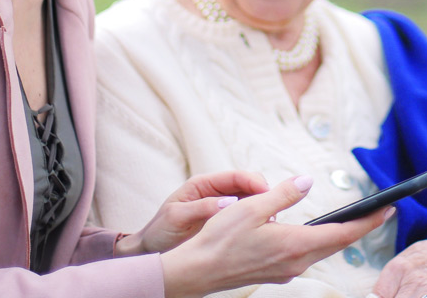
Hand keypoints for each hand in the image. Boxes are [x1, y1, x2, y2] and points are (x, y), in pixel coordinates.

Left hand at [115, 170, 268, 255]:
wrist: (152, 250)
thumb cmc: (160, 232)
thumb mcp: (177, 217)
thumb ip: (201, 208)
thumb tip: (228, 202)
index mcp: (202, 185)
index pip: (235, 177)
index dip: (254, 182)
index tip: (267, 193)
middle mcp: (215, 193)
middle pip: (248, 185)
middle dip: (263, 194)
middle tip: (274, 209)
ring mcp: (222, 207)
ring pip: (250, 201)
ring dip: (262, 208)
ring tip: (272, 221)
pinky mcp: (225, 222)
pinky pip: (245, 217)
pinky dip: (256, 220)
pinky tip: (263, 230)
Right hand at [159, 175, 393, 297]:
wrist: (197, 272)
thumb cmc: (220, 239)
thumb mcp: (252, 207)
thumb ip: (282, 195)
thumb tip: (306, 182)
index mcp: (295, 244)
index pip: (343, 233)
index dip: (368, 222)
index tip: (388, 210)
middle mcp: (297, 261)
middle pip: (338, 244)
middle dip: (360, 227)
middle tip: (380, 212)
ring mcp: (287, 270)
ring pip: (323, 251)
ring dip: (340, 236)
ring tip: (354, 221)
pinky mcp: (277, 272)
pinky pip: (307, 255)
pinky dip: (320, 242)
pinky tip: (315, 233)